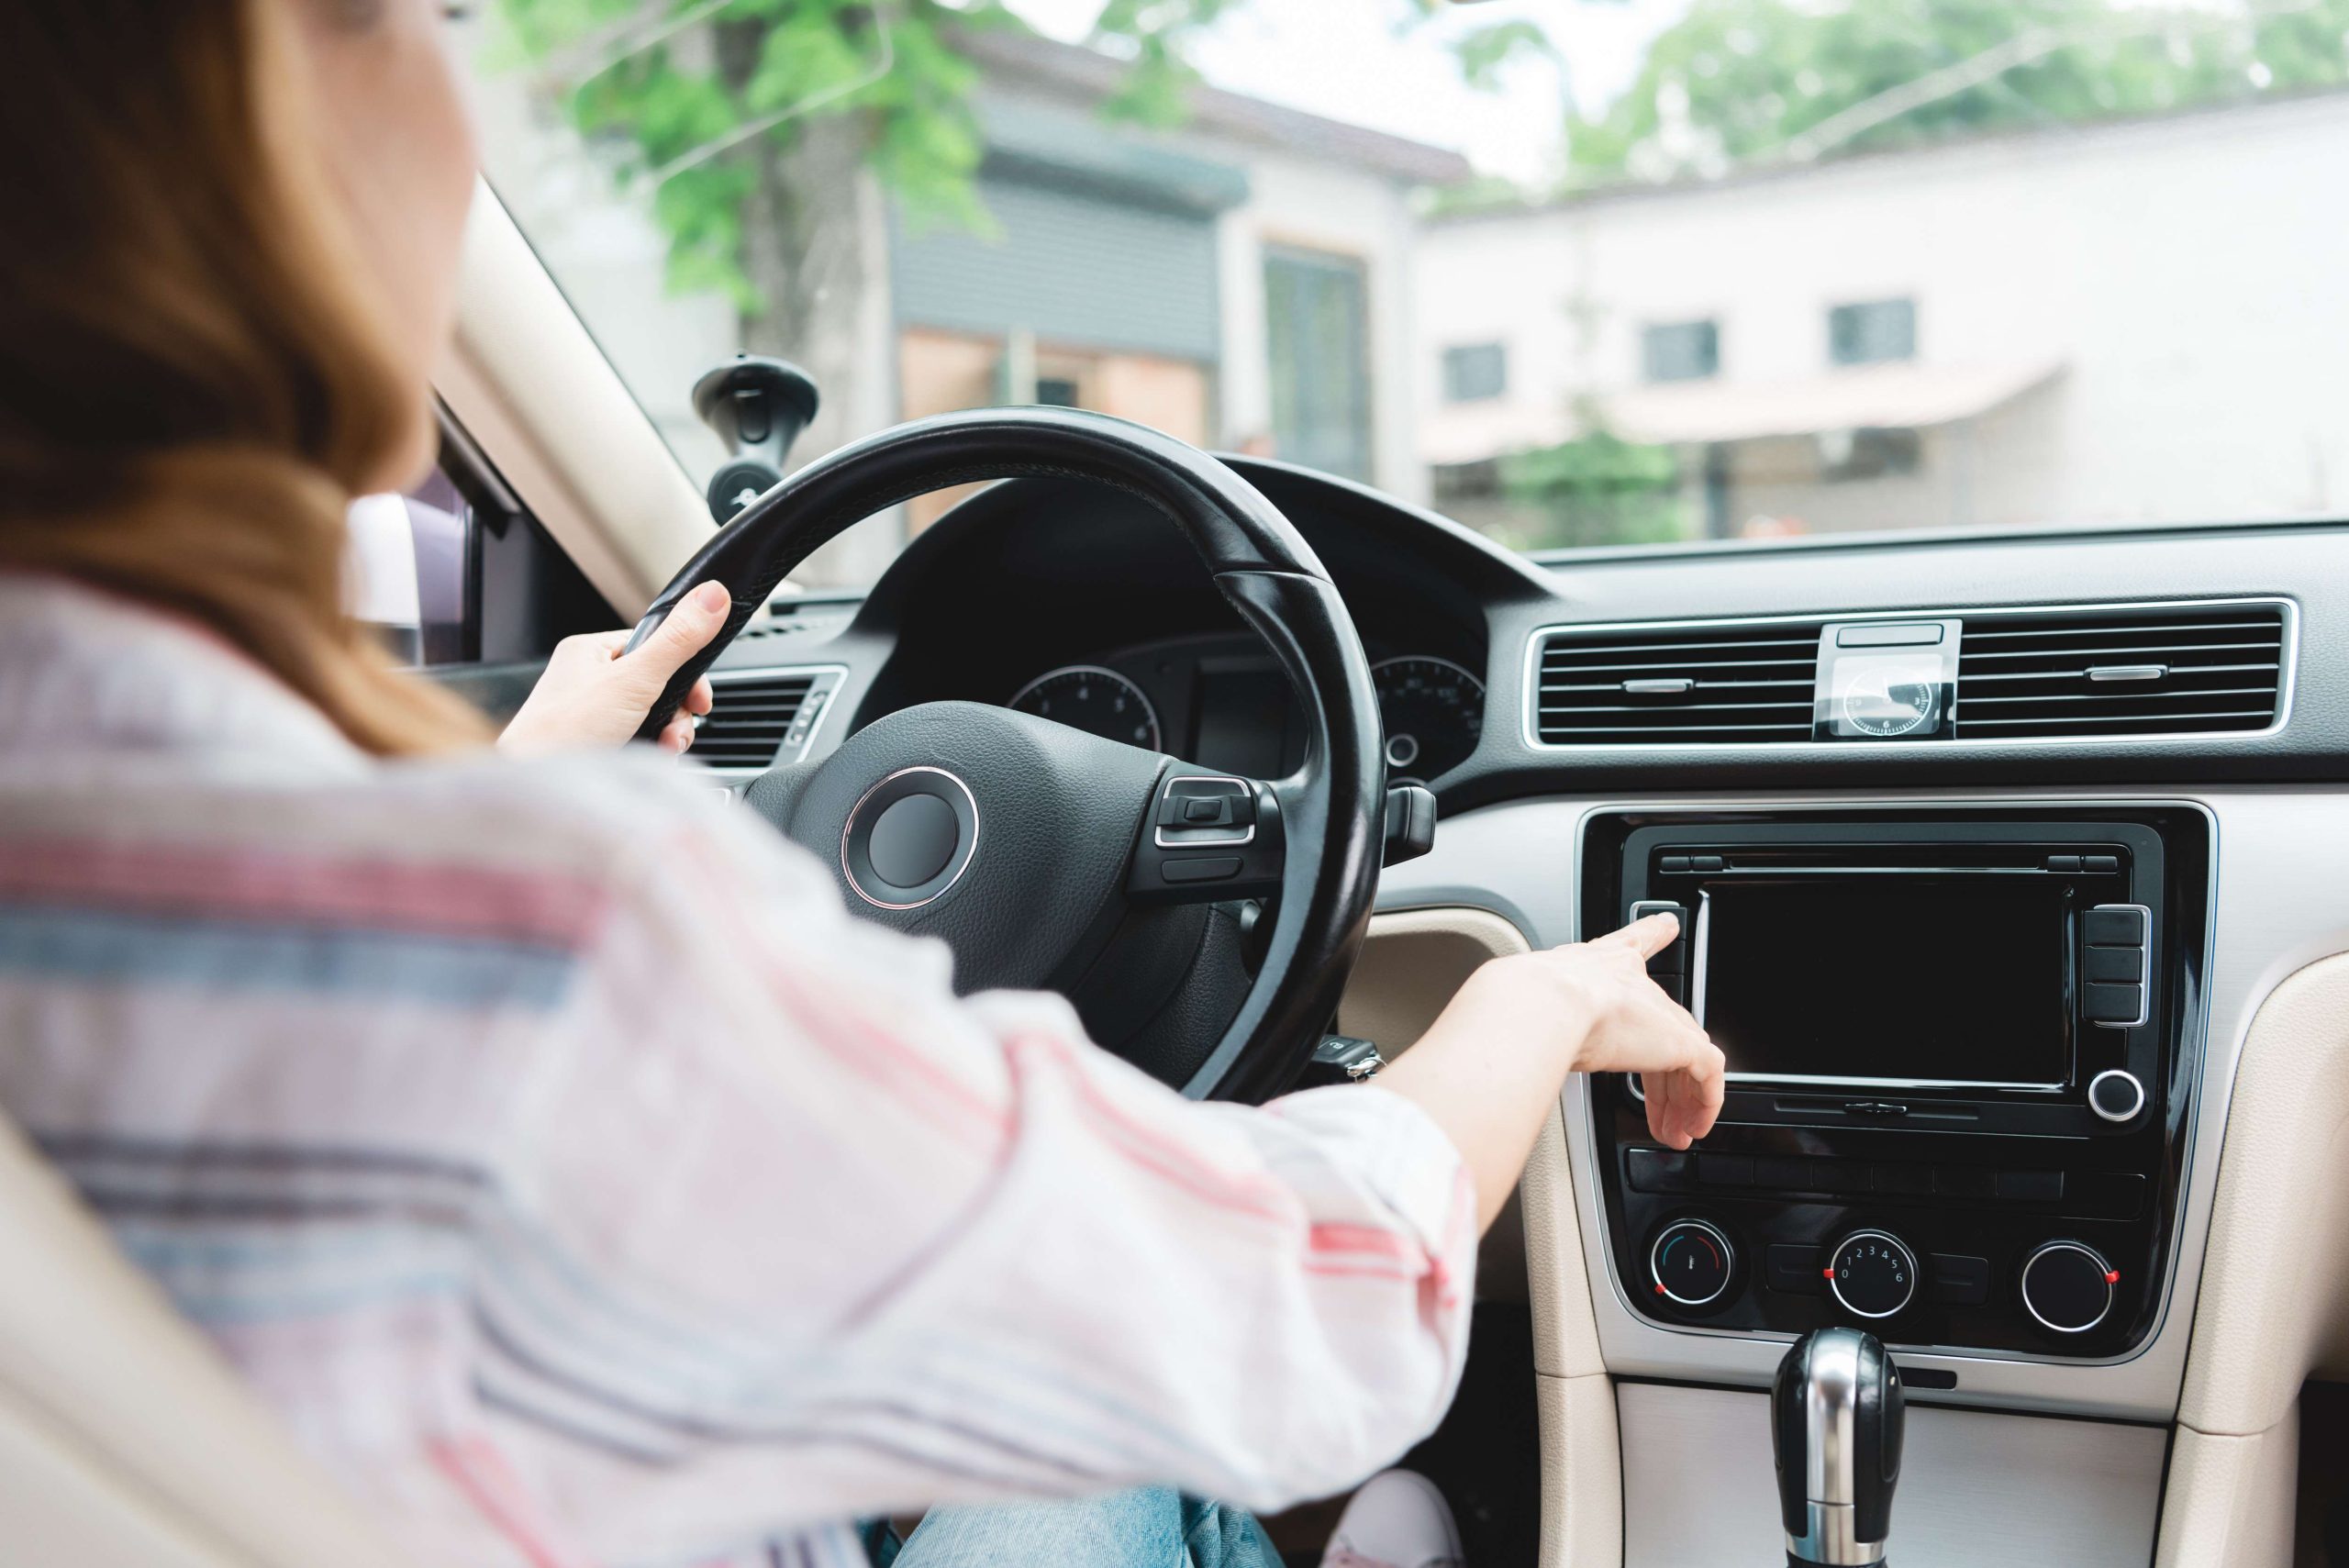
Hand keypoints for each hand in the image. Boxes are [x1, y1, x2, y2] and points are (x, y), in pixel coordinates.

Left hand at [498, 580, 729, 756]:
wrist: (535, 789)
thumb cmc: (562, 733)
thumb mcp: (633, 680)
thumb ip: (677, 641)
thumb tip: (712, 596)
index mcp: (590, 652)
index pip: (654, 647)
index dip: (683, 672)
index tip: (699, 698)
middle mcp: (589, 680)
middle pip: (658, 686)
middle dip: (676, 714)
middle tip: (676, 731)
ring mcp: (593, 715)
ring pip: (651, 716)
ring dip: (668, 735)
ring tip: (661, 749)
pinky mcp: (598, 744)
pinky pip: (639, 740)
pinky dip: (651, 751)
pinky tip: (649, 760)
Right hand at [1453, 913, 1724, 1148]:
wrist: (1542, 1003)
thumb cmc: (1526, 1000)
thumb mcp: (1532, 1006)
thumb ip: (1534, 1024)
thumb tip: (1508, 1057)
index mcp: (1599, 964)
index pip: (1634, 942)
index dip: (1651, 933)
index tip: (1667, 925)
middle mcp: (1635, 983)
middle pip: (1665, 1026)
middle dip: (1665, 1074)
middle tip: (1663, 1110)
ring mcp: (1661, 1012)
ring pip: (1688, 1059)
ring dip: (1679, 1100)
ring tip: (1673, 1131)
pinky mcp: (1680, 1041)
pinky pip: (1708, 1078)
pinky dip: (1702, 1106)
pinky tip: (1691, 1126)